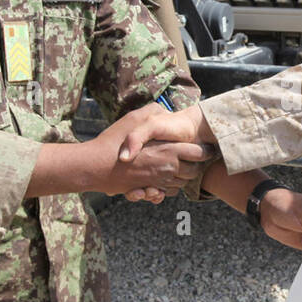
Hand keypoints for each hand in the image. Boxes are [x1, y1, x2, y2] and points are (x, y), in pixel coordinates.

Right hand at [90, 112, 214, 197]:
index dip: (205, 151)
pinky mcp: (148, 190)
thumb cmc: (113, 142)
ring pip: (181, 184)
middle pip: (195, 172)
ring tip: (178, 168)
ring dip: (182, 177)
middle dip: (196, 166)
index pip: (200, 154)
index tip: (207, 148)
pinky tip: (161, 178)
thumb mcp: (133, 119)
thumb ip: (153, 112)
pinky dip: (167, 188)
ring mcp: (158, 181)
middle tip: (194, 159)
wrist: (94, 167)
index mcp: (169, 150)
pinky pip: (166, 192)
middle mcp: (167, 168)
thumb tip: (165, 109)